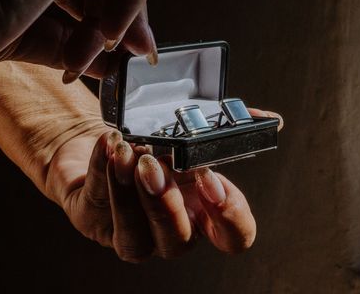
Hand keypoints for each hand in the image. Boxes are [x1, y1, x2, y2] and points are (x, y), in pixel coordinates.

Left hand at [45, 108, 282, 261]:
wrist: (105, 142)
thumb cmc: (152, 145)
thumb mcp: (187, 137)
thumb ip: (224, 130)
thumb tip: (268, 118)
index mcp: (202, 214)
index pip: (233, 237)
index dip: (229, 217)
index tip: (211, 179)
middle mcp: (169, 231)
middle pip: (178, 242)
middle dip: (166, 205)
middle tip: (154, 165)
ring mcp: (130, 232)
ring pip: (133, 237)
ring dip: (129, 193)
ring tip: (124, 152)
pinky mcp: (92, 220)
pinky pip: (96, 203)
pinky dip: (100, 170)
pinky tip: (106, 144)